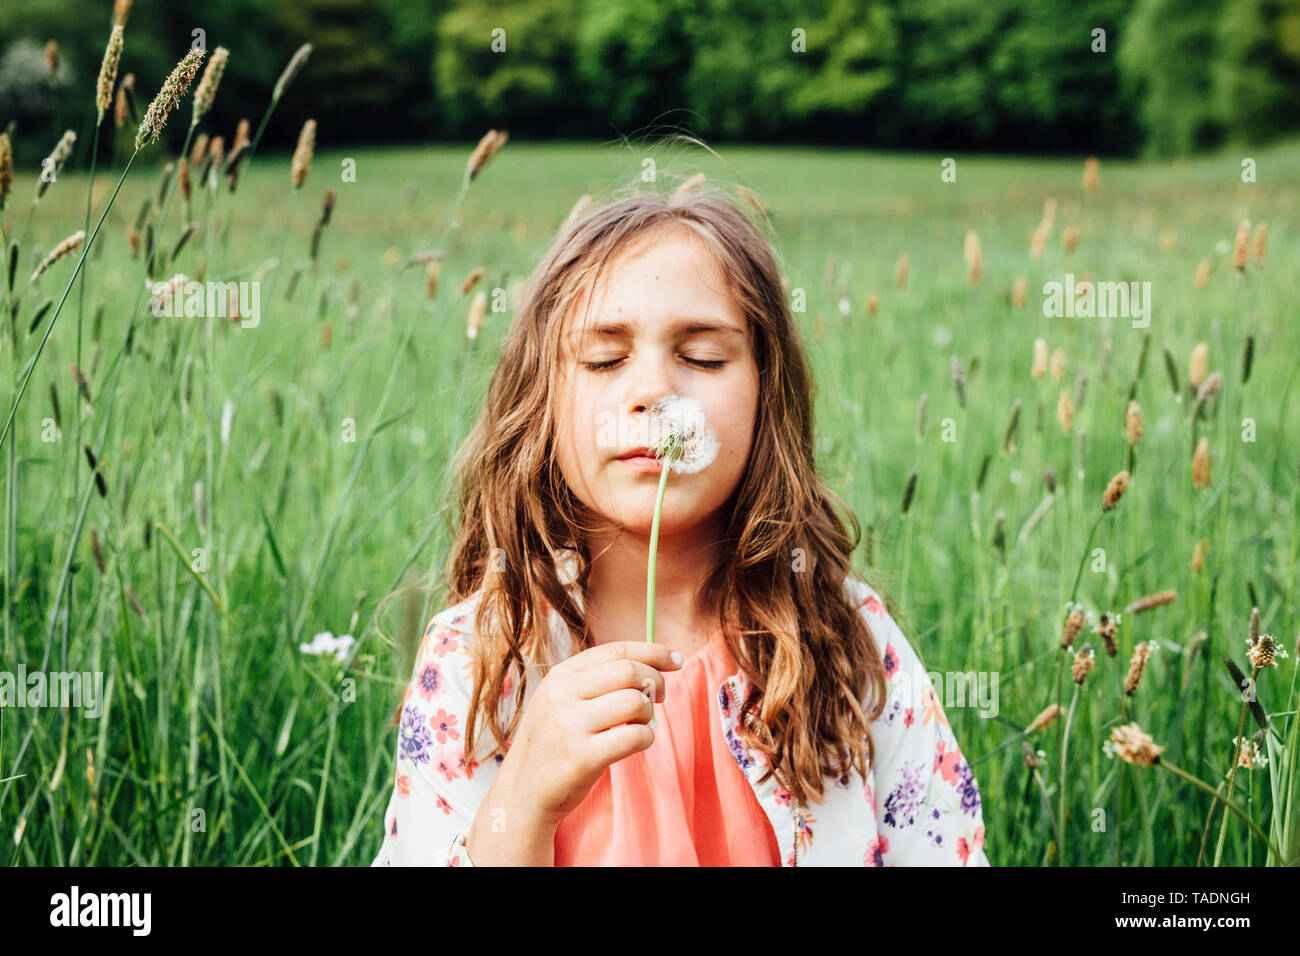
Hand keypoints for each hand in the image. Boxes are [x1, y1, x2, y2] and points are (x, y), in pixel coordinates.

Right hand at [496, 640, 683, 827]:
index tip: (676, 660)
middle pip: (630, 671)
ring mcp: (570, 726)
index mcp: (561, 675)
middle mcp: (562, 695)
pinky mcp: (581, 757)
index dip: (653, 652)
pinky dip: (646, 739)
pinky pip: (634, 737)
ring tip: (640, 725)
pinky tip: (637, 743)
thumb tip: (650, 665)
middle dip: (656, 682)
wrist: (522, 792)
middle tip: (659, 697)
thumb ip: (595, 681)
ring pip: (634, 702)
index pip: (616, 650)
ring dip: (649, 714)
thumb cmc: (552, 744)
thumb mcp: (560, 701)